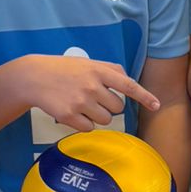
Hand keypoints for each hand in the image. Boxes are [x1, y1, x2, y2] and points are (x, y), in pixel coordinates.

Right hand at [25, 56, 158, 132]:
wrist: (33, 77)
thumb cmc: (64, 70)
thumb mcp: (87, 63)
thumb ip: (110, 70)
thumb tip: (128, 81)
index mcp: (98, 71)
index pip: (128, 85)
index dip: (144, 96)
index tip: (156, 105)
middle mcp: (92, 86)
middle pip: (117, 108)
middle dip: (110, 106)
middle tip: (94, 98)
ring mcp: (80, 102)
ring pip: (105, 120)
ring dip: (98, 116)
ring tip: (82, 104)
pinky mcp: (69, 116)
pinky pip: (89, 128)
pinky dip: (83, 124)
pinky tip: (72, 112)